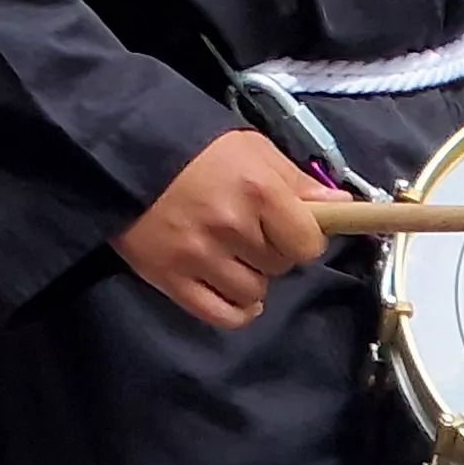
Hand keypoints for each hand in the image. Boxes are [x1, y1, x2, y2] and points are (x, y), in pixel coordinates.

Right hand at [112, 130, 342, 328]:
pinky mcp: (169, 278)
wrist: (120, 154)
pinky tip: (234, 293)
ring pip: (253, 292)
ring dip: (250, 278)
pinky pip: (221, 315)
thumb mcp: (250, 149)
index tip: (287, 228)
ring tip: (231, 255)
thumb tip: (343, 206)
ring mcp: (199, 256)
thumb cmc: (194, 148)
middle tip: (248, 231)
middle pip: (280, 267)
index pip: (308, 244)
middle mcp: (232, 227)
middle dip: (271, 251)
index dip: (302, 238)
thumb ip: (296, 179)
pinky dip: (236, 311)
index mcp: (258, 191)